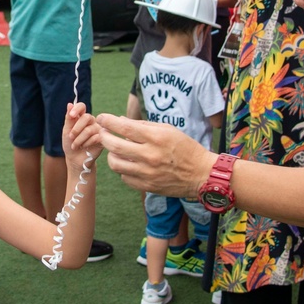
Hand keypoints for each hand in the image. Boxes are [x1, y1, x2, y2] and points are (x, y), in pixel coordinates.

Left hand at [63, 102, 102, 164]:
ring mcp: (98, 129)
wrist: (75, 159)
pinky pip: (96, 137)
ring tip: (75, 146)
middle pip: (87, 117)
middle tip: (70, 137)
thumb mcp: (66, 131)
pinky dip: (87, 144)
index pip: (82, 106)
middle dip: (76, 129)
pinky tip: (85, 147)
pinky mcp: (103, 138)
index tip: (72, 115)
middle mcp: (91, 121)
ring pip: (89, 130)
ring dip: (79, 140)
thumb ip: (69, 118)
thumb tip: (69, 104)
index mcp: (81, 117)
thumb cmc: (70, 144)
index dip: (77, 108)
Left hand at [95, 113, 213, 195]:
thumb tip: (120, 120)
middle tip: (102, 133)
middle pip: (115, 146)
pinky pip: (124, 177)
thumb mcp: (168, 130)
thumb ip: (144, 125)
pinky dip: (122, 169)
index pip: (125, 127)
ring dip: (111, 154)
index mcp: (156, 138)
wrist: (201, 174)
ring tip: (115, 150)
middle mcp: (150, 155)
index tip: (101, 117)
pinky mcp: (147, 186)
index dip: (109, 121)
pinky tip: (128, 163)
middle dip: (104, 136)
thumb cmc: (186, 148)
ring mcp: (147, 173)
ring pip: (115, 164)